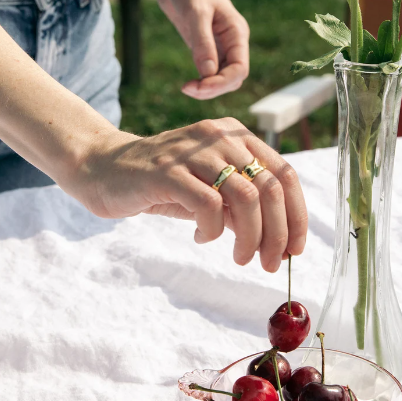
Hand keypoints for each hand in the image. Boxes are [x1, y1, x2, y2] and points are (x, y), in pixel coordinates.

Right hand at [74, 118, 307, 272]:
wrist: (104, 169)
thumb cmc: (164, 183)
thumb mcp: (211, 192)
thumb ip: (242, 208)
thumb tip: (278, 242)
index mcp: (237, 136)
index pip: (285, 174)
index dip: (297, 216)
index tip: (294, 249)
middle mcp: (220, 137)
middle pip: (270, 187)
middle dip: (277, 233)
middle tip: (270, 263)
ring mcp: (194, 151)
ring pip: (245, 196)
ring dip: (249, 237)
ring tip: (238, 257)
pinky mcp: (168, 170)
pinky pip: (208, 204)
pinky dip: (212, 230)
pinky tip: (200, 237)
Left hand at [134, 0, 248, 98]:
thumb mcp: (195, 12)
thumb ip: (202, 43)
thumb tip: (208, 73)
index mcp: (237, 32)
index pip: (240, 69)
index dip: (222, 82)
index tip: (200, 87)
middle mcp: (232, 42)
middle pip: (232, 78)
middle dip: (213, 88)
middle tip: (187, 89)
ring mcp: (219, 46)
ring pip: (221, 78)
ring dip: (207, 88)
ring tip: (186, 88)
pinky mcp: (205, 47)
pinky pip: (209, 73)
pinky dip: (201, 82)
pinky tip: (187, 84)